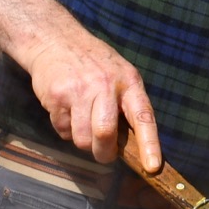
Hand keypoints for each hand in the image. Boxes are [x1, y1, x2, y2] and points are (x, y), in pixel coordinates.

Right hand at [21, 28, 160, 170]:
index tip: (153, 167)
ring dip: (82, 141)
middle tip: (104, 155)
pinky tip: (66, 111)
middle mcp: (106, 86)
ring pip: (82, 138)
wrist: (56, 41)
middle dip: (104, 153)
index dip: (150, 144)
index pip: (144, 117)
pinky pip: (62, 130)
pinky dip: (65, 130)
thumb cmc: (94, 63)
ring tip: (82, 123)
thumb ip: (127, 104)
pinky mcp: (56, 96)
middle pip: (105, 134)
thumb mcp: (121, 75)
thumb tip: (131, 144)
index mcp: (129, 82)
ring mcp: (79, 91)